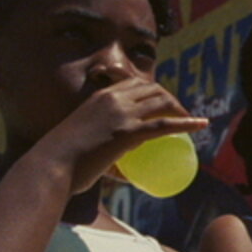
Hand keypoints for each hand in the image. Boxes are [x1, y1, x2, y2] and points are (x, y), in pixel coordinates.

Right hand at [28, 79, 207, 194]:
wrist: (50, 168)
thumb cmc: (62, 163)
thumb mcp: (84, 143)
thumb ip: (105, 146)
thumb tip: (125, 168)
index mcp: (99, 97)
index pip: (134, 83)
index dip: (154, 91)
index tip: (164, 104)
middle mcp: (111, 99)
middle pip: (153, 88)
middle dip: (171, 98)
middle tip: (182, 115)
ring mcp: (120, 114)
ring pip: (161, 102)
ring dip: (181, 109)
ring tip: (193, 122)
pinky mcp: (127, 132)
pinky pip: (164, 124)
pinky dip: (186, 123)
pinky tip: (201, 125)